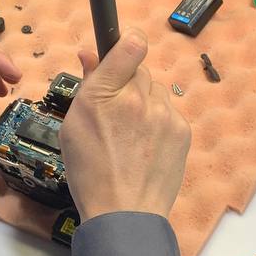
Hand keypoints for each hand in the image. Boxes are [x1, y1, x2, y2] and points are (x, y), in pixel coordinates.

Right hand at [60, 28, 190, 221]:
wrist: (125, 212)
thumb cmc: (92, 172)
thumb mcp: (73, 126)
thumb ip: (86, 84)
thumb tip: (91, 54)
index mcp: (104, 94)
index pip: (129, 44)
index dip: (126, 42)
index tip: (122, 46)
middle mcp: (138, 98)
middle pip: (140, 70)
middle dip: (128, 83)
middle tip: (115, 111)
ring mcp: (164, 114)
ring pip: (155, 92)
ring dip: (145, 104)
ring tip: (130, 136)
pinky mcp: (182, 130)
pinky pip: (169, 113)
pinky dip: (159, 123)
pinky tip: (145, 146)